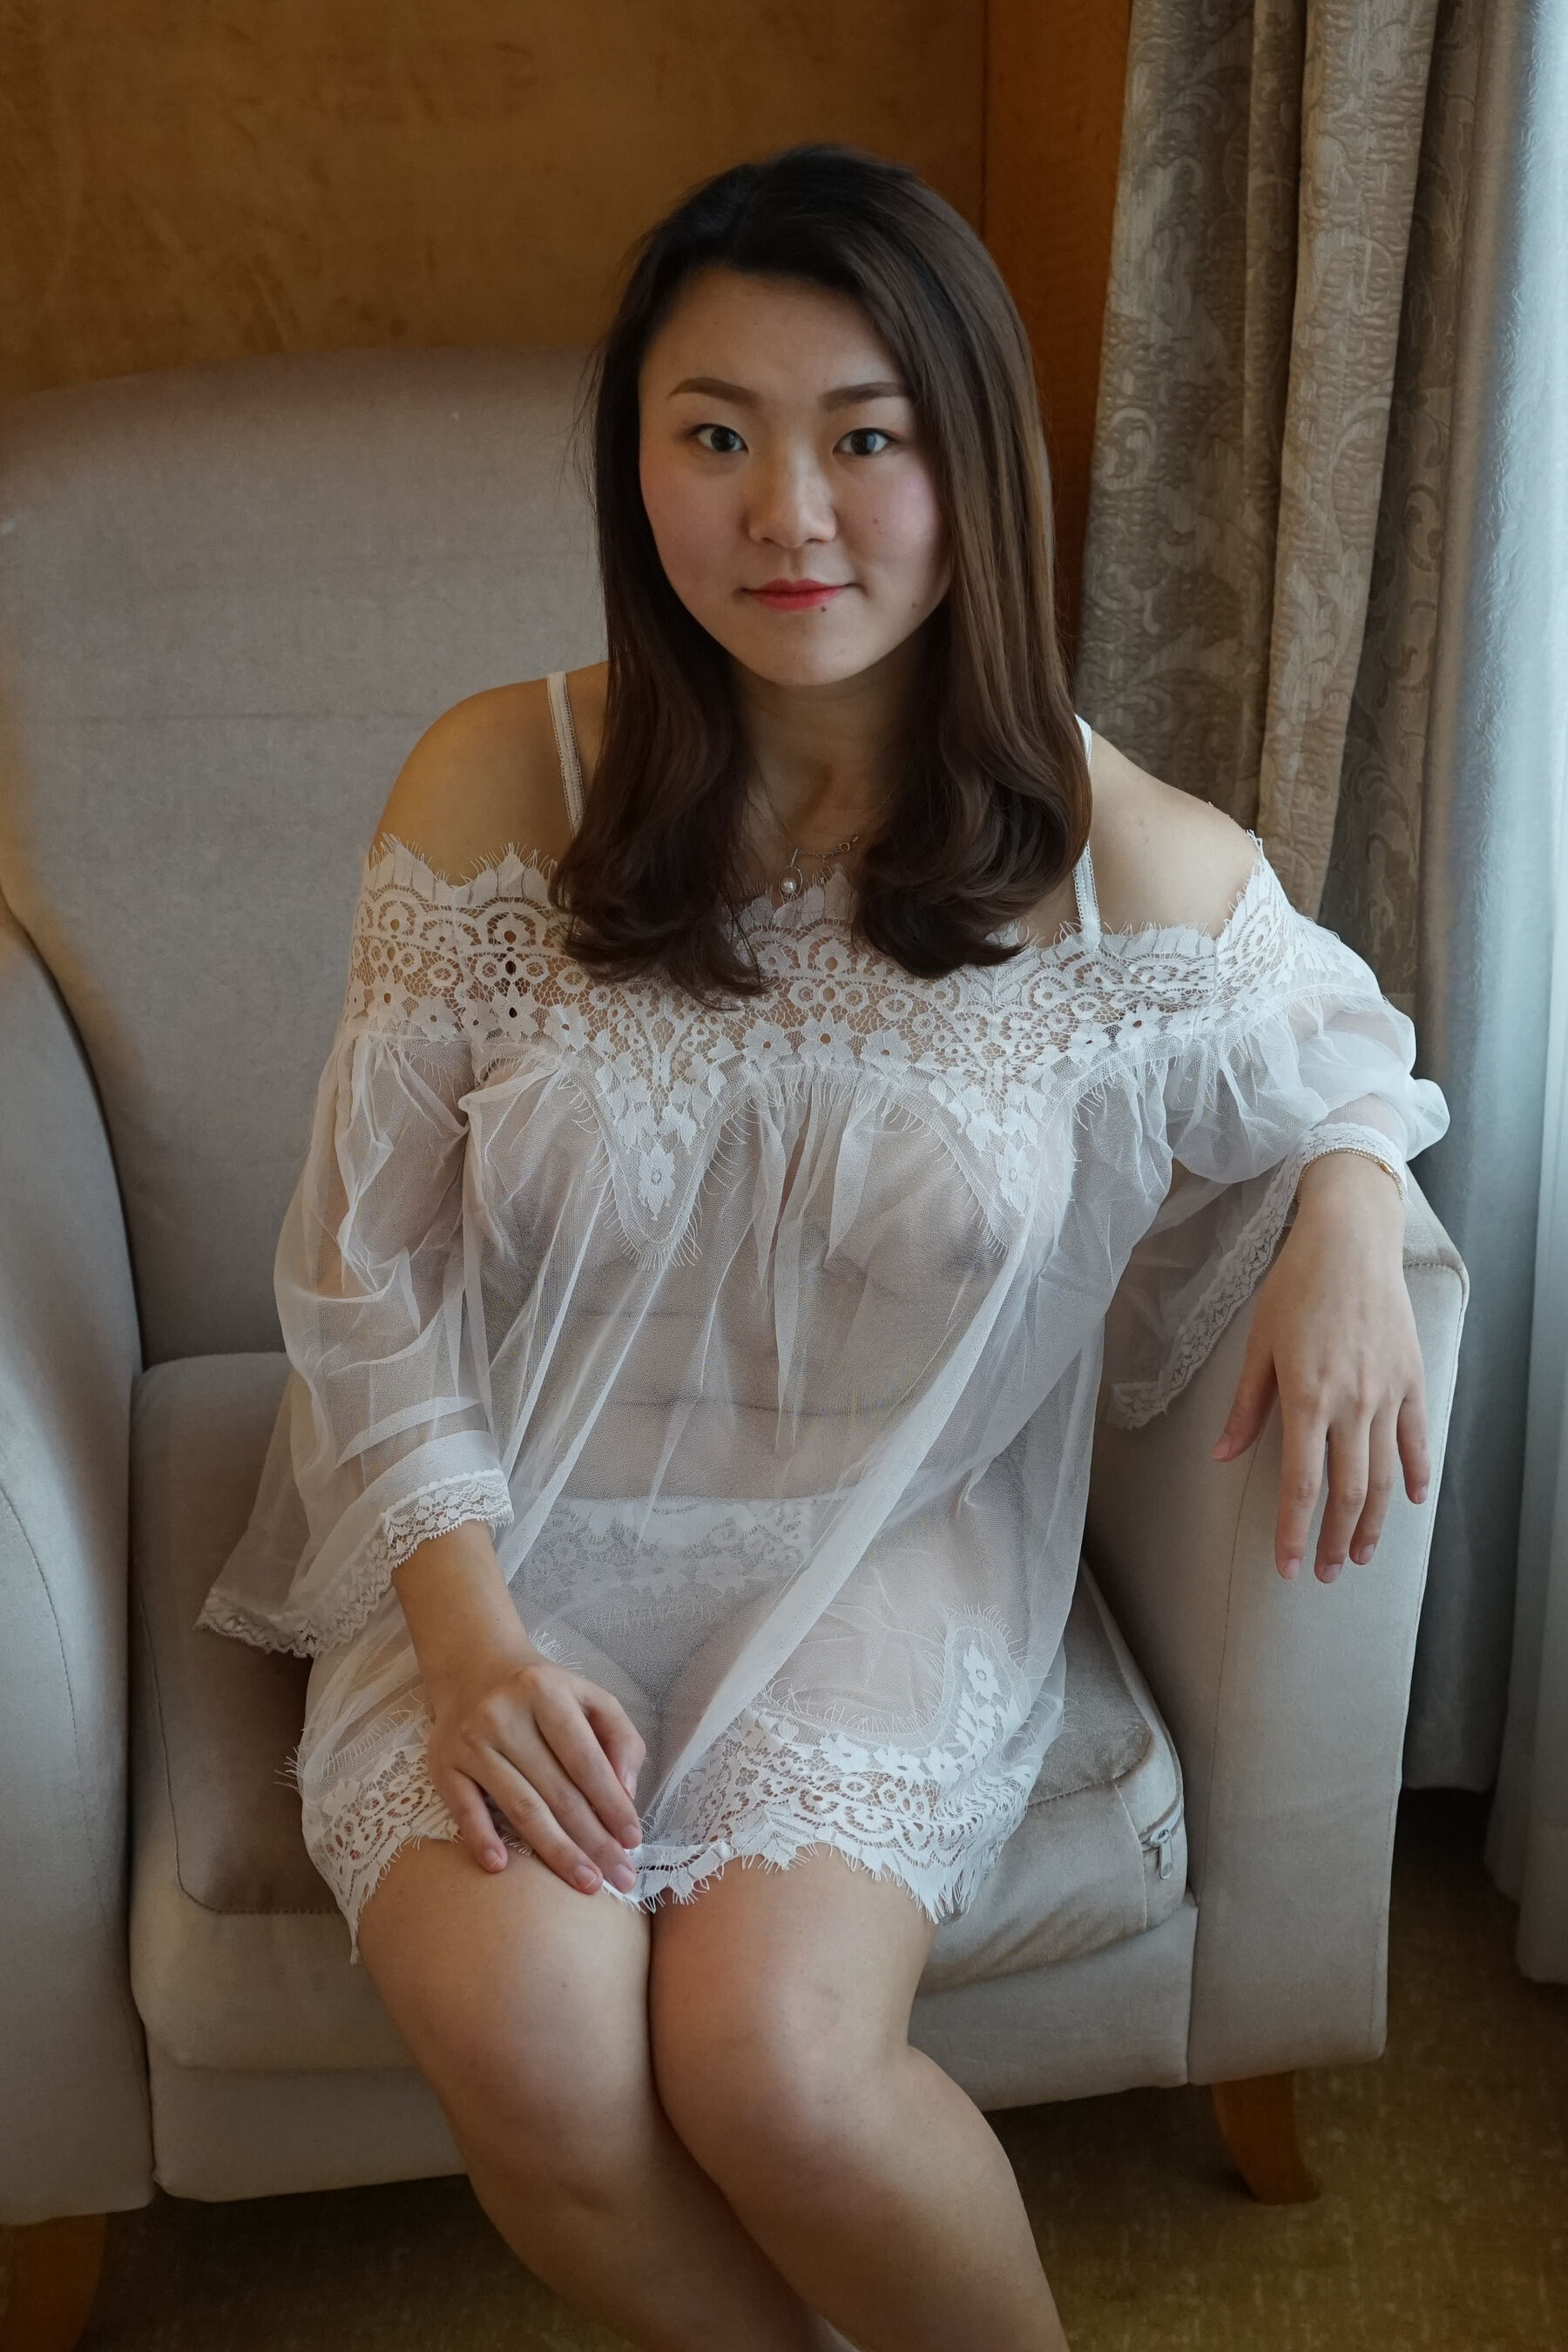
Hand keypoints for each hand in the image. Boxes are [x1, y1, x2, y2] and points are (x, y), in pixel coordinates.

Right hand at [423, 1635, 647, 1897]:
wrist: (473, 1668)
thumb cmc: (544, 1693)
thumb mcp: (590, 1697)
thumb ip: (621, 1738)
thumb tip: (626, 1793)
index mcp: (547, 1693)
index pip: (586, 1760)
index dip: (611, 1804)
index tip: (633, 1841)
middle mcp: (505, 1716)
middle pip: (557, 1791)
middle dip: (593, 1840)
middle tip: (619, 1877)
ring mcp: (470, 1742)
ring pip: (519, 1806)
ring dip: (555, 1851)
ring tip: (585, 1882)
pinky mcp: (443, 1764)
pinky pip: (464, 1808)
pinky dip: (481, 1838)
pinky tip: (501, 1867)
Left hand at [1210, 1153, 1430, 1581]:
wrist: (1350, 1243)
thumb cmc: (1295, 1288)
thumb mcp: (1258, 1346)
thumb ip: (1246, 1407)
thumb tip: (1223, 1456)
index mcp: (1307, 1398)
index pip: (1301, 1484)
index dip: (1295, 1532)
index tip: (1289, 1566)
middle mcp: (1352, 1404)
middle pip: (1348, 1491)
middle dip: (1335, 1540)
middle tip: (1326, 1573)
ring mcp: (1387, 1394)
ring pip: (1385, 1476)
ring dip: (1372, 1522)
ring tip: (1360, 1554)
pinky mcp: (1411, 1379)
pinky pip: (1416, 1439)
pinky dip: (1416, 1475)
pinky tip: (1410, 1503)